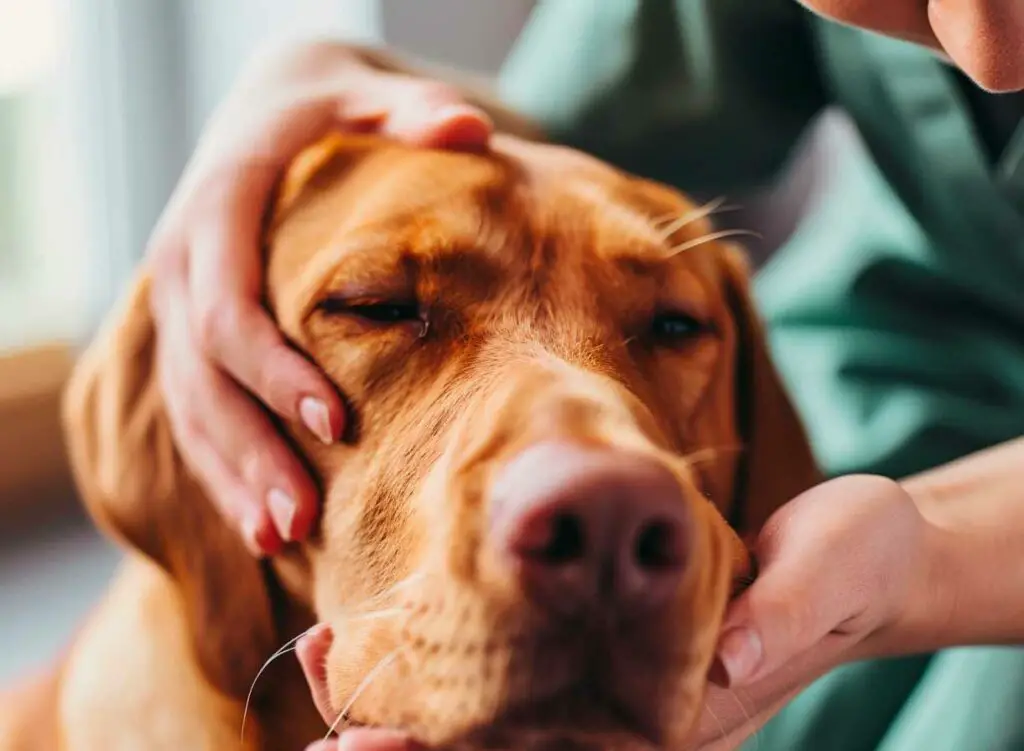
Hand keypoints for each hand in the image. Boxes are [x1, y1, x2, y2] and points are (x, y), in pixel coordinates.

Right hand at [146, 40, 491, 555]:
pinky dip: (225, 469)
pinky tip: (263, 526)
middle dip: (250, 449)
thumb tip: (472, 129)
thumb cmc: (328, 112)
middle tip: (304, 521)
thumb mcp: (366, 96)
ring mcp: (180, 306)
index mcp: (217, 207)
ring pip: (190, 407)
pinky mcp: (194, 338)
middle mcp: (183, 264)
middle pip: (202, 376)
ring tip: (280, 541)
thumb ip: (413, 111)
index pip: (228, 305)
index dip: (273, 370)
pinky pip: (197, 414)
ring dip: (232, 477)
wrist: (270, 114)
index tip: (336, 424)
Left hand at [309, 475, 937, 750]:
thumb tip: (734, 650)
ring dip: (423, 706)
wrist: (859, 559)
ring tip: (333, 676)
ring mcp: (627, 686)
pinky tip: (390, 639)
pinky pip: (520, 670)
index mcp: (693, 707)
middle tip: (337, 734)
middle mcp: (649, 712)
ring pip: (511, 719)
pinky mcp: (616, 652)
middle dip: (428, 745)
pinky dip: (449, 660)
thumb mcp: (830, 571)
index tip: (386, 743)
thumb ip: (784, 612)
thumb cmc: (851, 561)